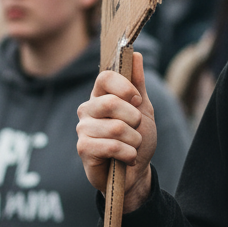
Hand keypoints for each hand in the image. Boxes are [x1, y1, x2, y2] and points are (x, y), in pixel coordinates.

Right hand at [77, 52, 155, 212]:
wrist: (135, 172)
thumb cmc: (138, 138)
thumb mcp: (144, 109)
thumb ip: (138, 84)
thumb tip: (136, 54)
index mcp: (102, 95)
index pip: (106, 76)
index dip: (125, 86)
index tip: (137, 99)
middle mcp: (89, 109)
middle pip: (111, 102)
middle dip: (134, 119)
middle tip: (137, 128)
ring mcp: (83, 129)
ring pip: (115, 127)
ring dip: (134, 140)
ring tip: (133, 145)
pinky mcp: (83, 149)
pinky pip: (110, 146)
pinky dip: (127, 153)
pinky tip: (128, 158)